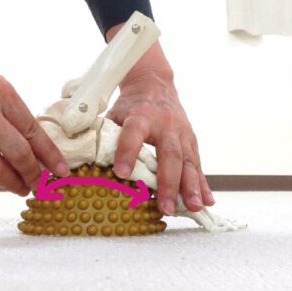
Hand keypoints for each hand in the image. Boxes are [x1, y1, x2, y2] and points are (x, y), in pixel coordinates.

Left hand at [103, 25, 213, 214]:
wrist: (155, 83)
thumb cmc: (130, 104)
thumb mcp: (114, 113)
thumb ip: (105, 136)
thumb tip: (84, 163)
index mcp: (142, 115)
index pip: (134, 134)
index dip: (127, 152)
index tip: (121, 174)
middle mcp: (166, 125)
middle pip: (169, 155)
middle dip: (168, 183)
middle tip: (165, 207)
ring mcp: (182, 133)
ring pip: (189, 161)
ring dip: (192, 186)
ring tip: (193, 207)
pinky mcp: (192, 141)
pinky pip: (198, 164)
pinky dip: (204, 184)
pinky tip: (208, 201)